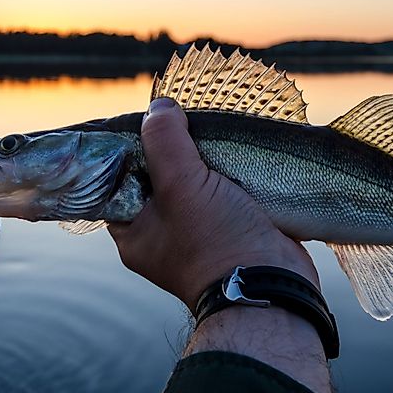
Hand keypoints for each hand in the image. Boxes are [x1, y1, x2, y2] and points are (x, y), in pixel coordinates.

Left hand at [107, 98, 318, 311]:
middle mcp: (161, 233)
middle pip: (157, 177)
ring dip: (203, 159)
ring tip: (210, 131)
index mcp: (135, 231)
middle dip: (172, 149)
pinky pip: (222, 192)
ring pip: (193, 183)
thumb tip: (160, 107)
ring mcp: (197, 233)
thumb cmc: (216, 241)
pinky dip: (228, 173)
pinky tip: (234, 152)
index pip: (117, 180)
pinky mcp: (230, 228)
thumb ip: (165, 142)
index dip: (129, 148)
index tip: (146, 120)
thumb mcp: (182, 185)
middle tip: (182, 121)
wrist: (274, 284)